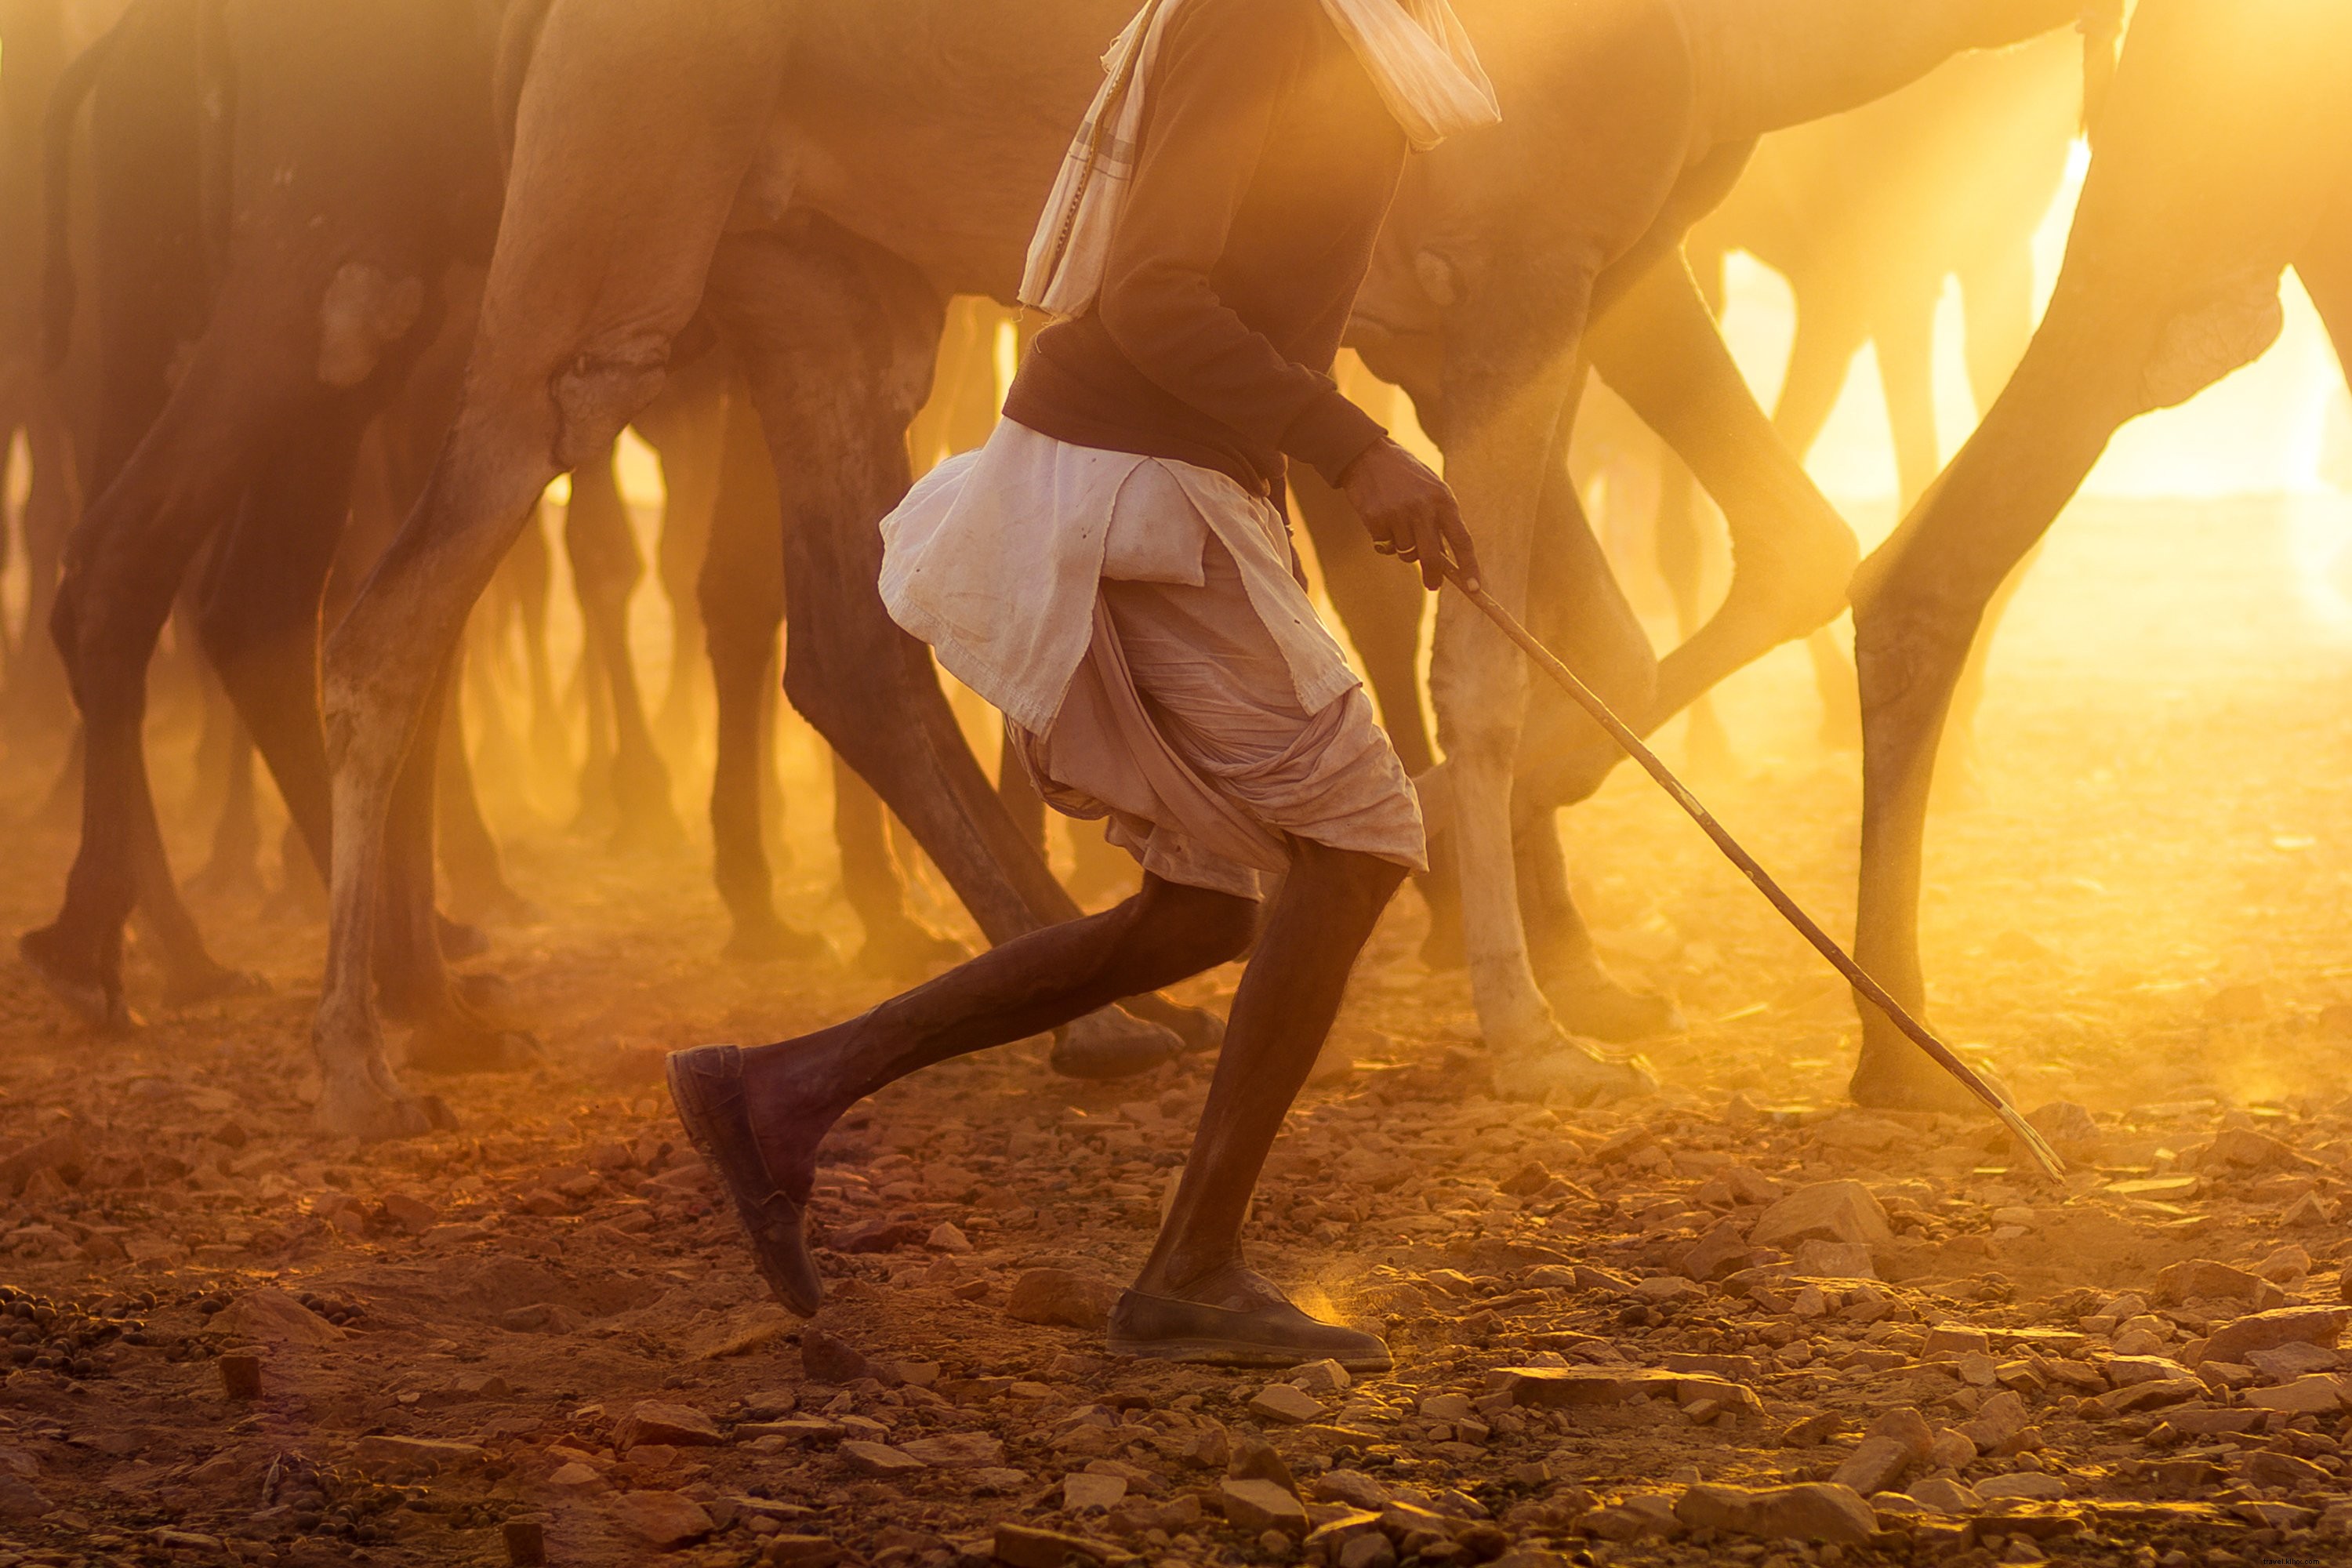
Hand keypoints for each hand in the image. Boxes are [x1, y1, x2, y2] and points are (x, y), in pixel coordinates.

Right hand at [1337, 438, 1481, 592]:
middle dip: (1433, 576)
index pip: (1462, 540)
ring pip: (1406, 553)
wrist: (1368, 454)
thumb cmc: (1406, 476)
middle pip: (1432, 557)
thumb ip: (1440, 520)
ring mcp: (1398, 514)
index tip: (1474, 589)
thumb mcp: (1432, 490)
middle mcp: (1422, 508)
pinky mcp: (1375, 519)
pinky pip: (1384, 547)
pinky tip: (1382, 521)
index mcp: (1443, 500)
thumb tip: (1445, 562)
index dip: (1470, 567)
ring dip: (1404, 550)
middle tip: (1433, 585)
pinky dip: (1385, 542)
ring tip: (1399, 527)